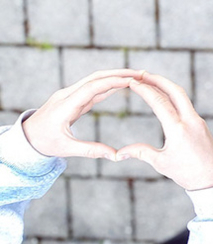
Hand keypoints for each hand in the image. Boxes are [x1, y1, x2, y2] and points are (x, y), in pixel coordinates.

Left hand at [22, 69, 140, 158]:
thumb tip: (116, 156)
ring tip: (136, 77)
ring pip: (95, 81)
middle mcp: (67, 95)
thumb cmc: (45, 142)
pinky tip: (122, 85)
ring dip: (115, 77)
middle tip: (140, 73)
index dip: (111, 83)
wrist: (27, 137)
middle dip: (118, 73)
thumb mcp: (67, 149)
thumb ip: (91, 150)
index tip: (131, 81)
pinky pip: (93, 89)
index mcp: (65, 105)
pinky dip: (109, 86)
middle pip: (95, 78)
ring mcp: (70, 95)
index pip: (91, 88)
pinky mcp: (73, 99)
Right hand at [116, 72, 212, 190]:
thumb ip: (141, 152)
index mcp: (178, 129)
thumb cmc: (188, 174)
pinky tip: (166, 97)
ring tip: (151, 81)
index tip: (132, 82)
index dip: (144, 89)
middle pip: (175, 91)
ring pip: (183, 97)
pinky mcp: (202, 125)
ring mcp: (198, 122)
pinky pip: (187, 105)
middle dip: (158, 80)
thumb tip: (119, 153)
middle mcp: (191, 121)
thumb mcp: (162, 163)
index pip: (159, 102)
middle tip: (141, 74)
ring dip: (167, 86)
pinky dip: (175, 97)